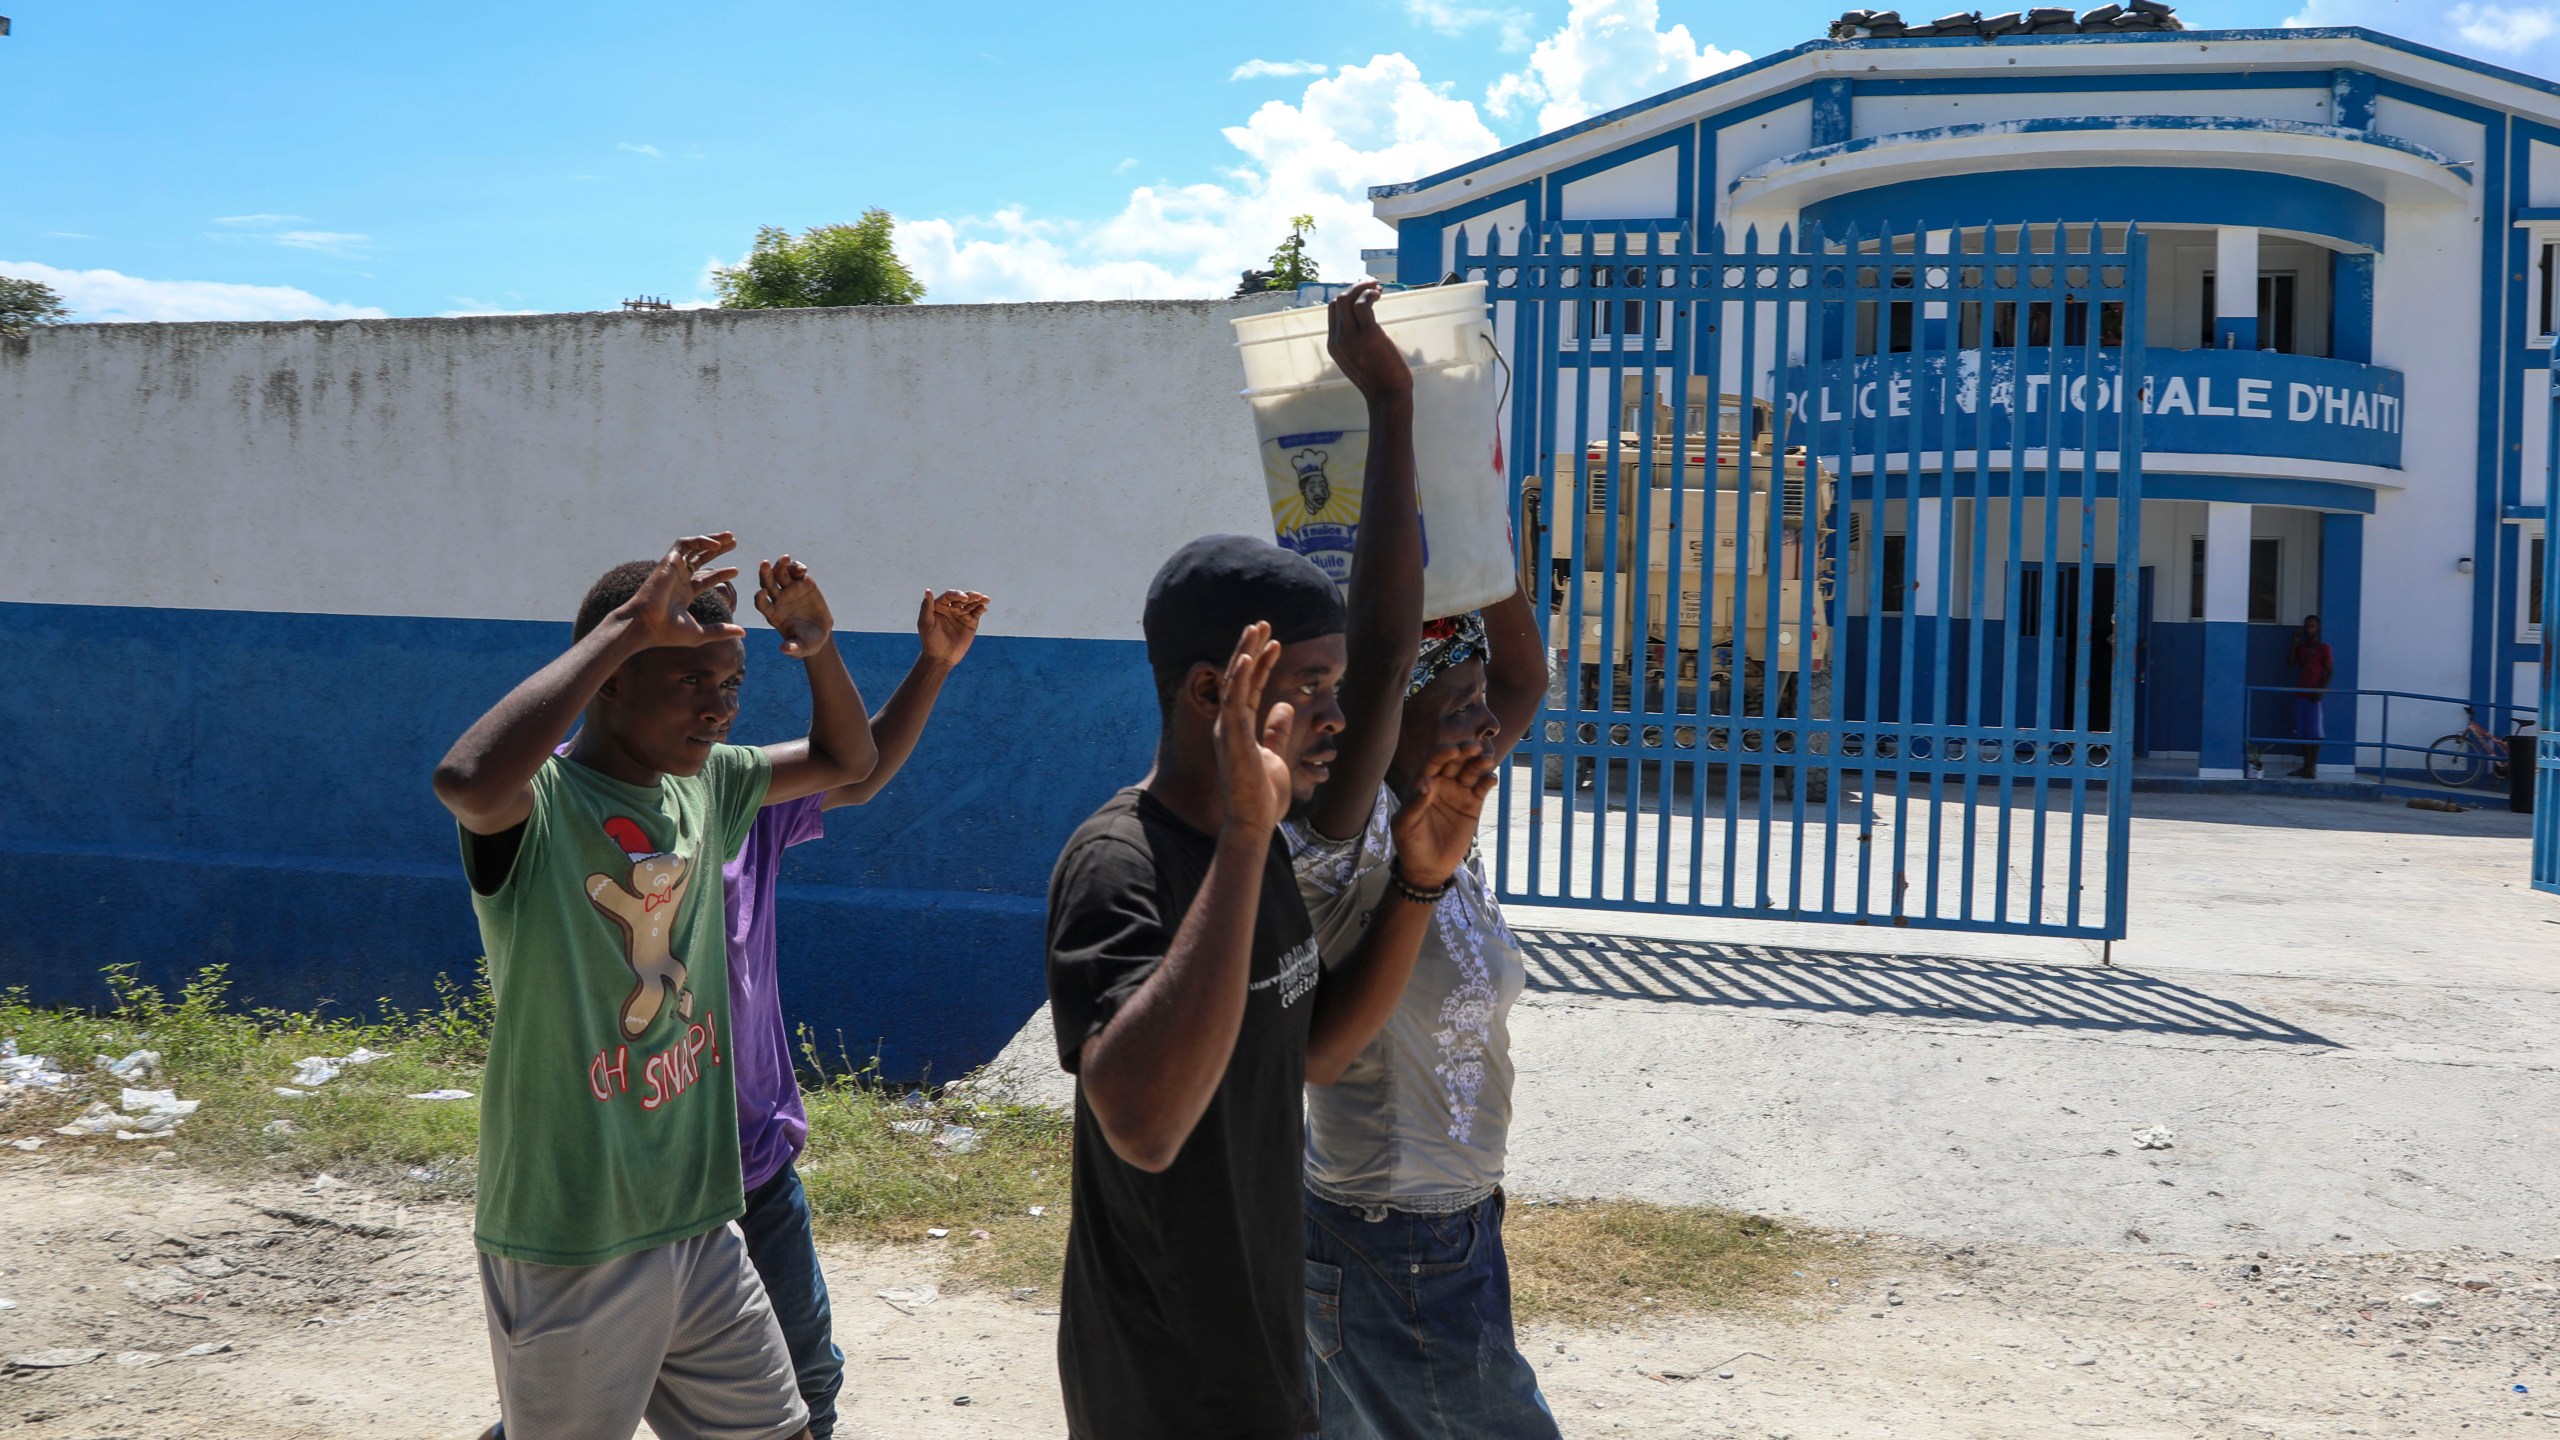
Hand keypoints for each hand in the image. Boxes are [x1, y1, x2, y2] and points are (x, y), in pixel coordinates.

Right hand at [617, 534, 747, 647]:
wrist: (647, 625)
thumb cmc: (668, 632)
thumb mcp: (700, 633)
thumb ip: (721, 631)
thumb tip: (744, 633)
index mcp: (684, 594)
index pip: (705, 579)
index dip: (721, 574)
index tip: (737, 570)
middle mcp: (678, 579)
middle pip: (700, 558)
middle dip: (718, 549)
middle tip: (734, 542)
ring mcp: (673, 569)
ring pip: (693, 547)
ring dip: (712, 540)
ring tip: (730, 537)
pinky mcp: (668, 561)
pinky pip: (685, 544)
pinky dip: (701, 541)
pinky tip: (716, 545)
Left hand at [754, 554, 835, 658]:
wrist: (819, 633)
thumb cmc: (807, 642)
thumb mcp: (801, 647)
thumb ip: (793, 648)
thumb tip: (784, 649)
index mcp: (772, 614)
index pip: (761, 603)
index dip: (760, 598)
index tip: (762, 593)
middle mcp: (778, 599)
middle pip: (767, 583)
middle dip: (765, 573)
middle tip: (764, 563)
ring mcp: (789, 589)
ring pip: (780, 573)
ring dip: (780, 565)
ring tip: (785, 558)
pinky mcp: (802, 583)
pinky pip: (796, 572)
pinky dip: (797, 568)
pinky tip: (802, 570)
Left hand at [917, 589, 988, 666]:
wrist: (941, 657)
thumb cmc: (930, 641)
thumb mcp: (925, 624)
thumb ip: (926, 607)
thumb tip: (928, 590)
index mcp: (940, 606)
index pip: (950, 595)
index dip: (957, 594)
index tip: (964, 599)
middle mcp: (951, 608)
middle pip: (962, 597)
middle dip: (971, 595)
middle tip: (978, 596)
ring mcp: (962, 614)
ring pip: (971, 604)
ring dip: (978, 600)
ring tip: (985, 599)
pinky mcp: (970, 622)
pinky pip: (977, 613)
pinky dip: (981, 609)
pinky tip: (984, 608)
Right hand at [1213, 621, 1292, 834]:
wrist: (1254, 822)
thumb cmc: (1262, 796)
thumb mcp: (1276, 755)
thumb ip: (1277, 730)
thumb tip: (1286, 706)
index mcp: (1238, 728)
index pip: (1251, 688)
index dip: (1262, 664)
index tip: (1275, 642)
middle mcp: (1229, 725)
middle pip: (1239, 678)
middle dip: (1250, 648)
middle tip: (1261, 623)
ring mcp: (1228, 729)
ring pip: (1234, 682)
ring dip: (1245, 652)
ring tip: (1256, 627)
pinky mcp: (1233, 737)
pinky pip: (1234, 700)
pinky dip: (1241, 676)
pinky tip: (1248, 655)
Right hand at [1327, 280, 1412, 406]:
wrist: (1388, 396)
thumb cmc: (1379, 380)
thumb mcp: (1358, 361)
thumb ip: (1356, 344)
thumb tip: (1365, 325)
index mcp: (1333, 345)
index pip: (1333, 311)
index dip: (1348, 297)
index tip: (1364, 295)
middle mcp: (1338, 340)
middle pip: (1337, 301)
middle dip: (1354, 288)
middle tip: (1372, 287)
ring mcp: (1351, 337)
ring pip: (1346, 299)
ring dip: (1362, 287)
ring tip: (1377, 288)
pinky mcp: (1368, 335)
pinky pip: (1363, 304)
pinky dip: (1370, 294)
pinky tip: (1379, 295)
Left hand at [1388, 743, 1498, 887]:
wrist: (1428, 867)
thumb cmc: (1410, 844)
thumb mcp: (1405, 825)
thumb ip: (1413, 804)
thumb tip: (1425, 784)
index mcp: (1423, 782)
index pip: (1433, 761)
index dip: (1443, 753)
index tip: (1454, 749)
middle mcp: (1442, 783)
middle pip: (1455, 761)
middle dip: (1465, 751)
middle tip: (1475, 746)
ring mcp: (1458, 792)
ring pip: (1471, 771)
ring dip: (1479, 763)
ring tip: (1487, 760)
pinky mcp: (1473, 805)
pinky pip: (1482, 788)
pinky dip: (1488, 780)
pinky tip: (1491, 778)